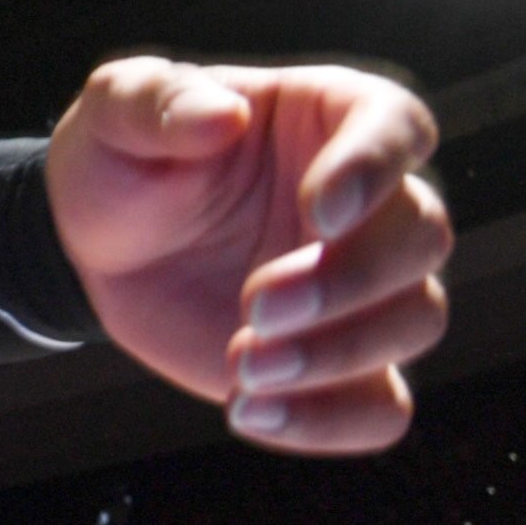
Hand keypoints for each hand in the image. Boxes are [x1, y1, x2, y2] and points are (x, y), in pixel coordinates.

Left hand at [45, 56, 448, 455]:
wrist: (104, 248)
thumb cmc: (123, 161)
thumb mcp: (114, 115)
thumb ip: (157, 103)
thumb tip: (221, 115)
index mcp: (328, 118)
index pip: (397, 126)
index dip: (376, 168)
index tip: (323, 210)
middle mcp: (369, 202)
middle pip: (421, 236)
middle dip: (348, 279)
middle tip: (255, 304)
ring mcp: (364, 286)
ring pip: (417, 320)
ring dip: (339, 353)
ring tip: (242, 364)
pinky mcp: (344, 363)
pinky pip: (382, 408)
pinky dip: (329, 422)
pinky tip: (248, 412)